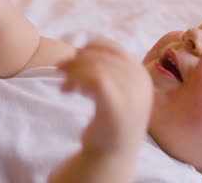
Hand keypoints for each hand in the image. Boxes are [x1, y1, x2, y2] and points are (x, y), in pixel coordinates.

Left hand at [58, 39, 152, 155]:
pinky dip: (76, 79)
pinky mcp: (115, 104)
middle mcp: (140, 81)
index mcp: (141, 75)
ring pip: (95, 65)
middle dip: (77, 60)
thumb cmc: (110, 123)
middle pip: (101, 56)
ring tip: (65, 85)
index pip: (115, 48)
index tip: (75, 55)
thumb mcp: (116, 91)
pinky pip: (93, 77)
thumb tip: (82, 49)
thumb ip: (109, 71)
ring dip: (73, 71)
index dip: (92, 47)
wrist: (112, 156)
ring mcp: (131, 93)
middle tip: (59, 70)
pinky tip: (68, 91)